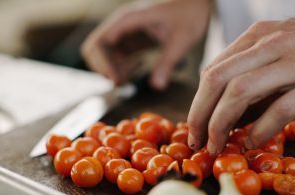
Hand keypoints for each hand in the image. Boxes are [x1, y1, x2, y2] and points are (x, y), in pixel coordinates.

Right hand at [81, 0, 210, 88]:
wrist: (197, 3)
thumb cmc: (190, 13)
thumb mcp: (181, 40)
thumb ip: (167, 63)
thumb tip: (157, 86)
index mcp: (128, 20)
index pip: (100, 42)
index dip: (103, 64)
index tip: (117, 80)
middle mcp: (123, 25)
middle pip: (96, 49)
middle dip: (105, 69)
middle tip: (122, 83)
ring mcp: (127, 32)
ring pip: (106, 54)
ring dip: (113, 70)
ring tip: (131, 80)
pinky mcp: (134, 39)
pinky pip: (119, 56)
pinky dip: (123, 67)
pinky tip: (140, 68)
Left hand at [187, 1, 294, 153]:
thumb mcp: (279, 50)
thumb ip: (252, 77)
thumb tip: (229, 116)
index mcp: (257, 37)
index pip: (213, 71)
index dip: (197, 103)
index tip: (194, 127)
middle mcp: (270, 45)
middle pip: (217, 80)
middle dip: (199, 115)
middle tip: (197, 141)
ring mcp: (294, 62)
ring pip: (240, 92)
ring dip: (221, 124)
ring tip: (216, 146)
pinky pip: (280, 109)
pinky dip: (260, 130)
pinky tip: (252, 143)